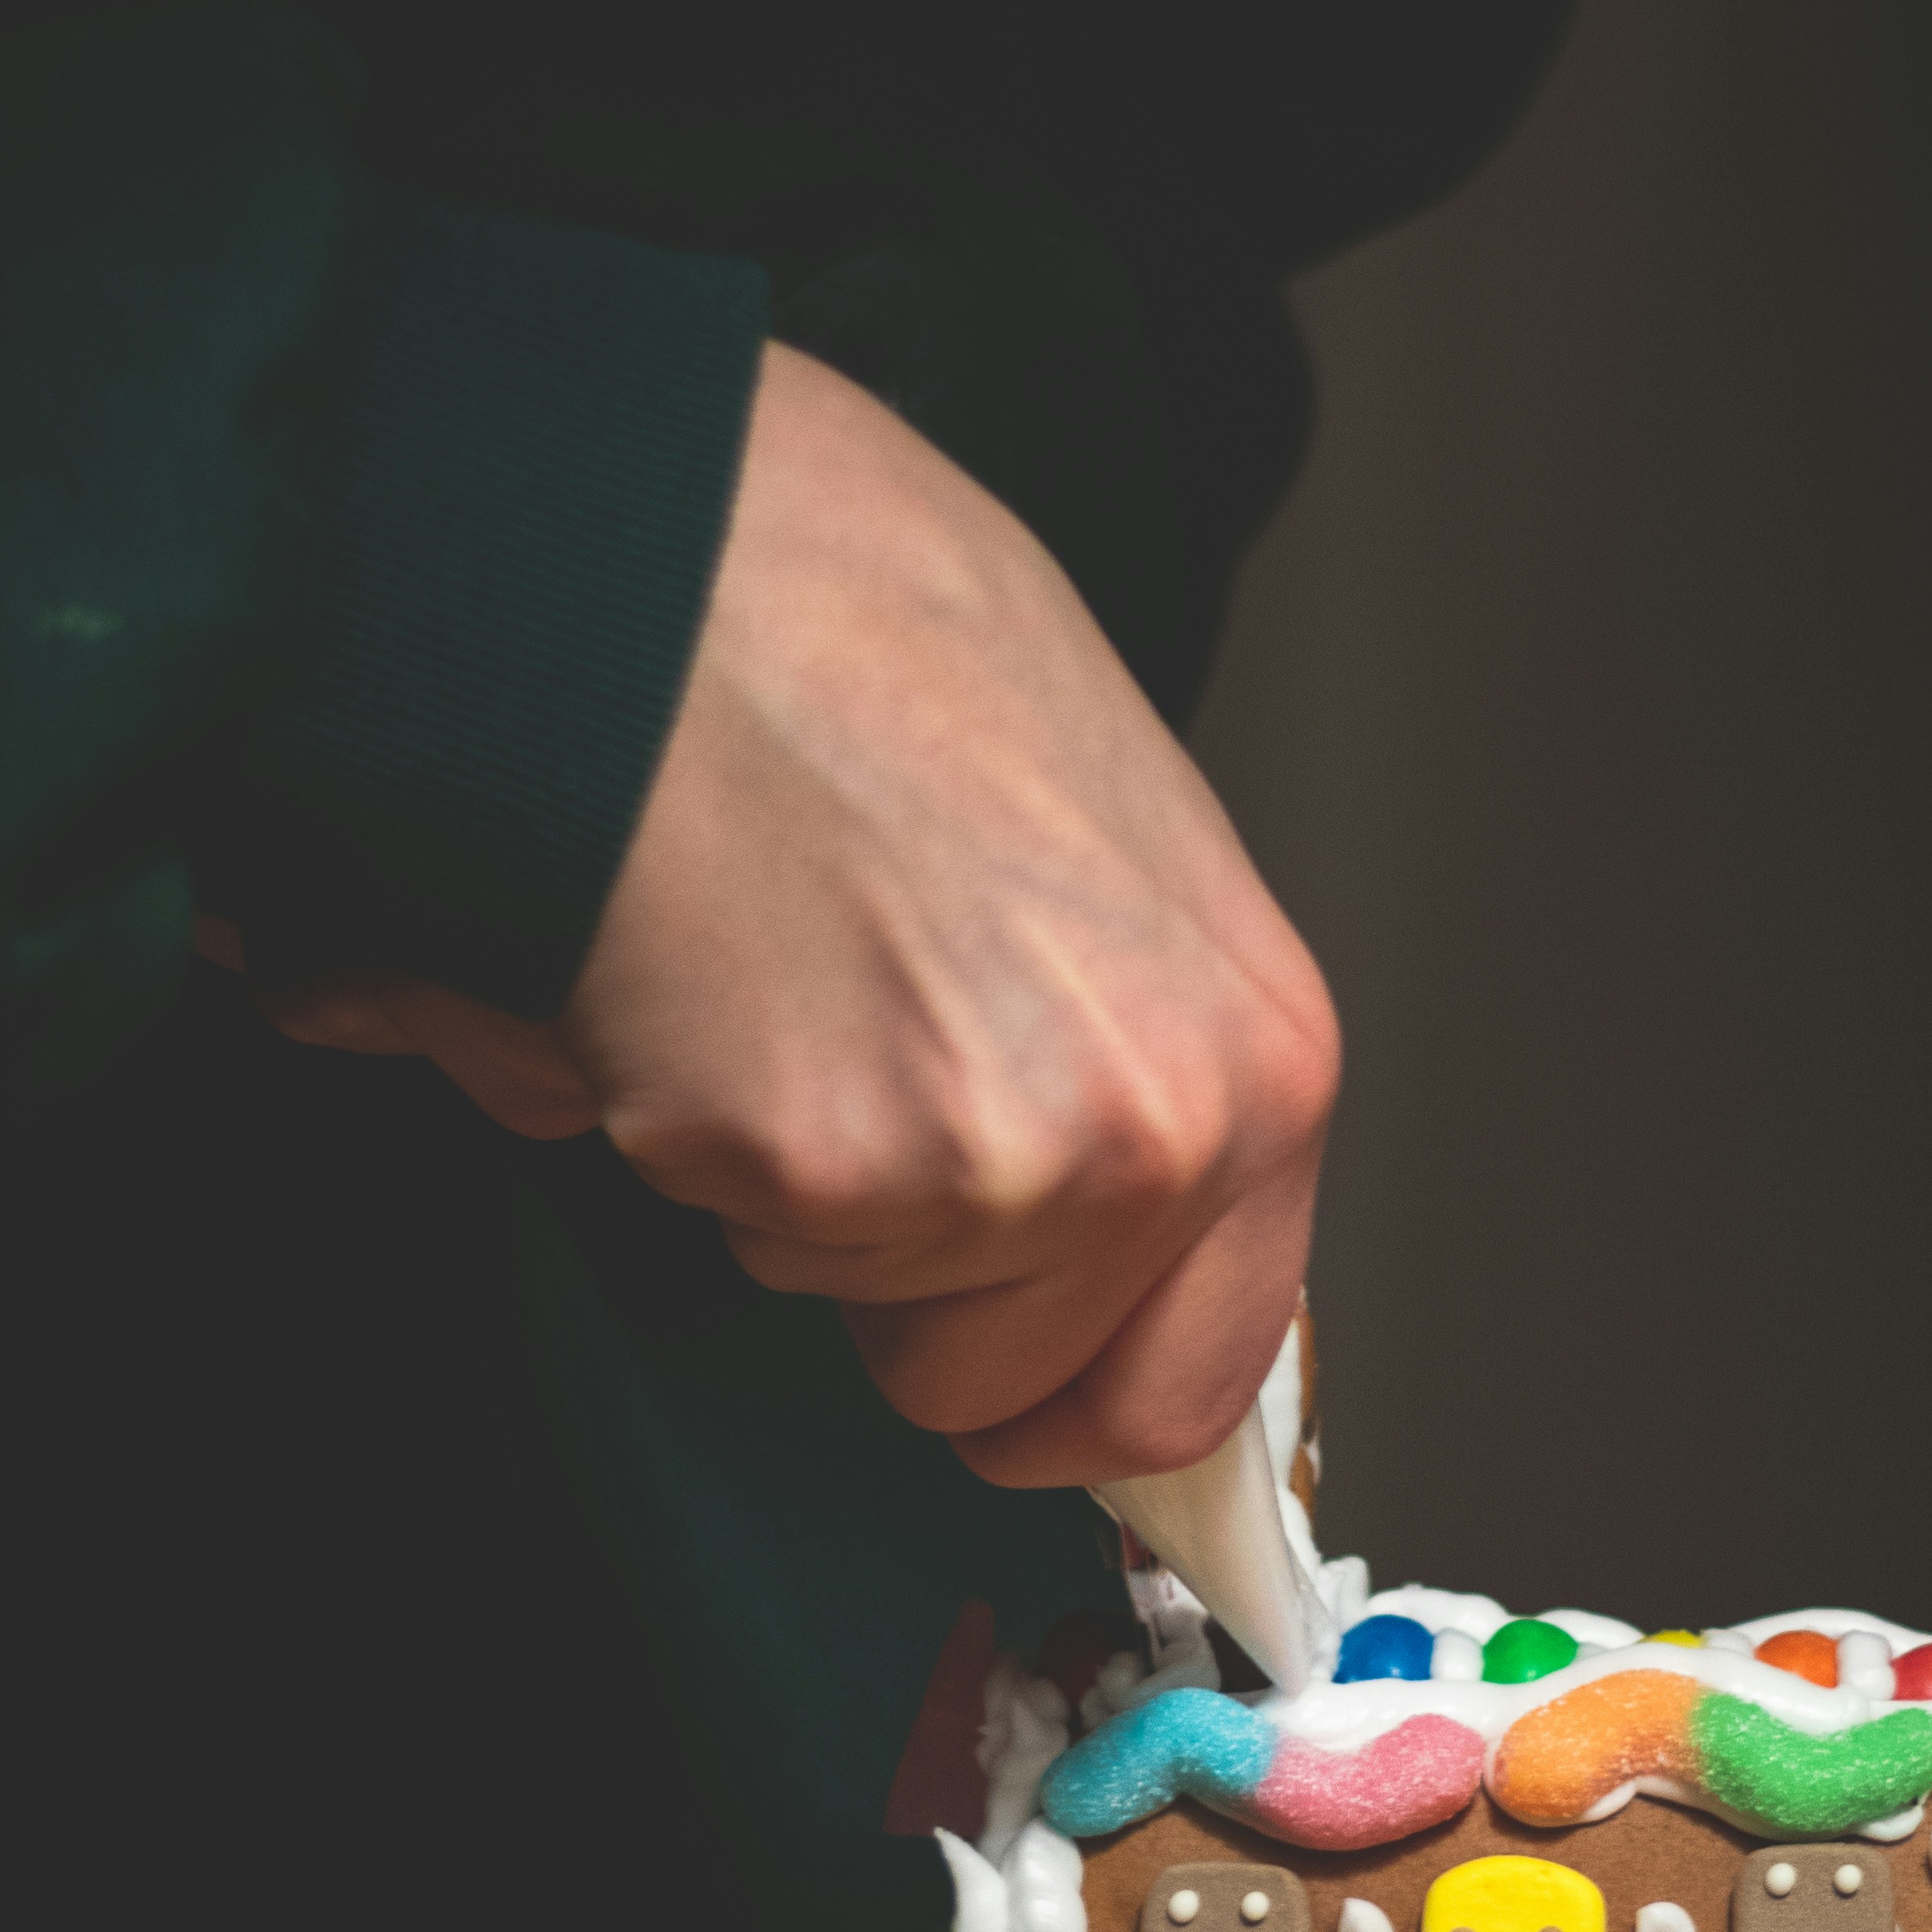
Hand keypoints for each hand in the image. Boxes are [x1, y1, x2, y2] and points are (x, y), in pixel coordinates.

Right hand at [245, 342, 1341, 1486]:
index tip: (1004, 1378)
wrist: (671, 539)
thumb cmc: (860, 620)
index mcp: (1259, 1052)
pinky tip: (688, 962)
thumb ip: (1119, 1043)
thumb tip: (1061, 1211)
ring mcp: (996, 1164)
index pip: (1192, 1376)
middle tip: (840, 1076)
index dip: (1069, 1392)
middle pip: (1003, 1383)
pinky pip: (727, 1227)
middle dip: (898, 1287)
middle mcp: (1161, 1129)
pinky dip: (676, 1127)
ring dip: (781, 1184)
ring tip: (768, 968)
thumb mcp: (1101, 834)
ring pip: (843, 1302)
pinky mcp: (821, 1169)